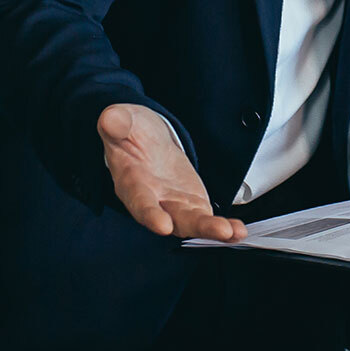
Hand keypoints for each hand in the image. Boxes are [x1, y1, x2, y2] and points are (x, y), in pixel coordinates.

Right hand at [97, 103, 245, 241]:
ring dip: (213, 229)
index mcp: (131, 181)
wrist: (143, 137)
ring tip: (235, 232)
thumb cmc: (129, 132)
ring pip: (192, 223)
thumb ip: (117, 122)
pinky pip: (206, 219)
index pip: (138, 199)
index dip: (149, 213)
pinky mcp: (191, 204)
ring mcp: (173, 205)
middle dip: (196, 226)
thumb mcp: (121, 119)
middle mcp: (152, 200)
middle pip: (173, 219)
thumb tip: (110, 119)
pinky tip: (239, 230)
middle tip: (219, 230)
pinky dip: (223, 227)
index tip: (162, 225)